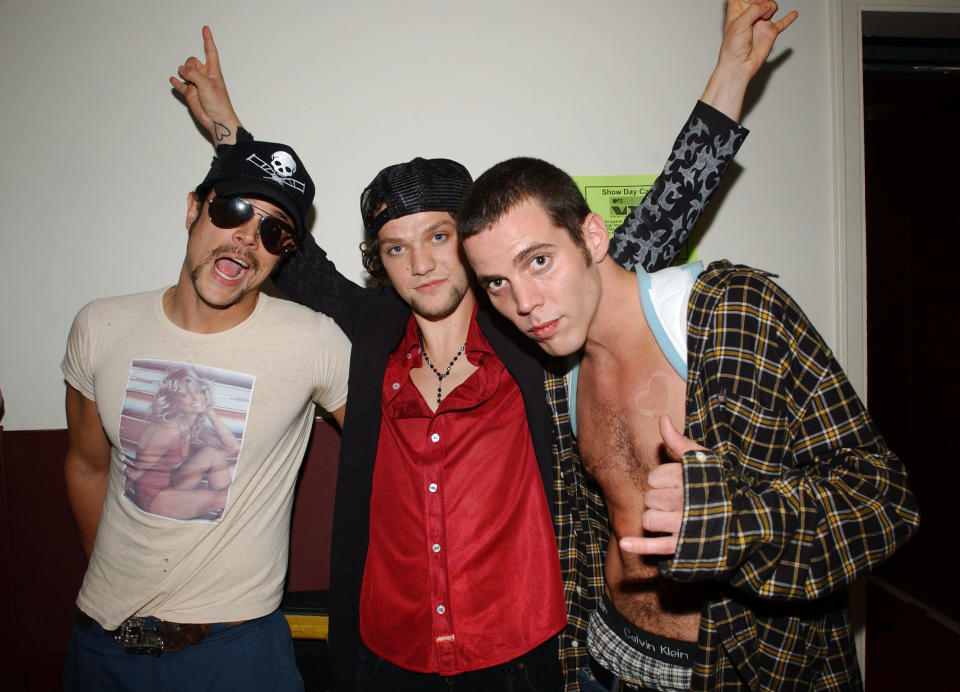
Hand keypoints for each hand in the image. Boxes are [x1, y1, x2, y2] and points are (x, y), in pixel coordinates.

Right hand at [170, 26, 241, 143]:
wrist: (217, 120)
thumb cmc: (219, 103)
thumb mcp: (207, 85)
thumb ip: (194, 74)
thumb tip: (181, 70)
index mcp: (213, 71)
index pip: (210, 51)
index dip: (208, 40)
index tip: (205, 29)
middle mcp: (204, 76)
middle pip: (192, 61)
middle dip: (189, 66)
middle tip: (193, 77)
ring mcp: (196, 84)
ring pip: (185, 71)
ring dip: (183, 74)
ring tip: (189, 83)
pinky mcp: (190, 93)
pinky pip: (181, 85)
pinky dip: (176, 82)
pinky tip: (173, 79)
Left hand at [618, 416, 706, 555]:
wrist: (744, 518)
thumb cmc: (718, 484)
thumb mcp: (702, 459)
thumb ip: (679, 441)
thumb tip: (662, 419)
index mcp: (690, 479)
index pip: (653, 478)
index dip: (660, 480)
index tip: (675, 483)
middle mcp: (687, 502)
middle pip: (650, 499)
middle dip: (658, 499)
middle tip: (676, 501)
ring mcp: (685, 526)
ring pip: (649, 520)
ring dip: (655, 519)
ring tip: (671, 517)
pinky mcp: (683, 547)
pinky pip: (656, 546)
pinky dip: (639, 546)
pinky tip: (625, 543)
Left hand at [718, 0, 798, 80]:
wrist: (739, 65)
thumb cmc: (732, 48)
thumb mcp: (739, 24)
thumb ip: (754, 10)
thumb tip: (767, 6)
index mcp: (736, 12)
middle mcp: (749, 16)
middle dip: (760, 0)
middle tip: (759, 8)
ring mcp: (761, 23)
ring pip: (771, 6)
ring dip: (770, 8)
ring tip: (764, 18)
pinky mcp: (770, 32)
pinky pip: (783, 23)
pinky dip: (788, 18)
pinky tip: (793, 14)